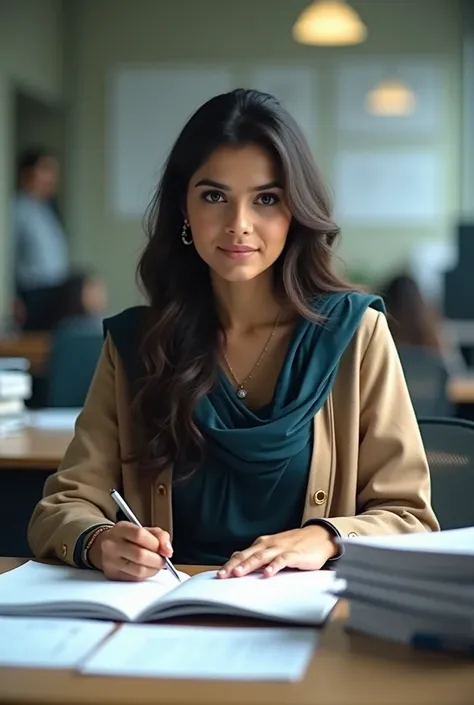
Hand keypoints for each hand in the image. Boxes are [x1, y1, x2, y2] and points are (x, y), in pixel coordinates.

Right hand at [87, 521, 172, 580]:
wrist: (106, 547)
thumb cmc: (129, 538)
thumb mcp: (145, 530)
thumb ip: (160, 536)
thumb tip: (168, 550)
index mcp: (121, 529)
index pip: (139, 535)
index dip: (156, 544)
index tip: (165, 549)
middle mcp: (112, 544)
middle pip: (140, 555)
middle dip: (157, 560)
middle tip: (163, 560)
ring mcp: (110, 561)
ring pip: (138, 570)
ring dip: (153, 569)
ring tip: (156, 565)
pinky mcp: (113, 575)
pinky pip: (135, 579)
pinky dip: (146, 575)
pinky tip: (147, 569)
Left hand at [217, 525, 336, 578]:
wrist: (319, 537)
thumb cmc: (295, 545)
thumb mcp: (274, 548)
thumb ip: (257, 555)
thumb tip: (237, 561)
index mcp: (262, 544)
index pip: (242, 554)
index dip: (230, 564)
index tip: (218, 574)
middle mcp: (269, 545)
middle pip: (248, 555)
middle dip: (234, 565)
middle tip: (222, 575)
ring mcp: (281, 548)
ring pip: (261, 557)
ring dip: (249, 565)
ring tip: (238, 573)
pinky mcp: (294, 554)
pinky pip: (282, 560)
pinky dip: (273, 566)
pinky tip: (267, 574)